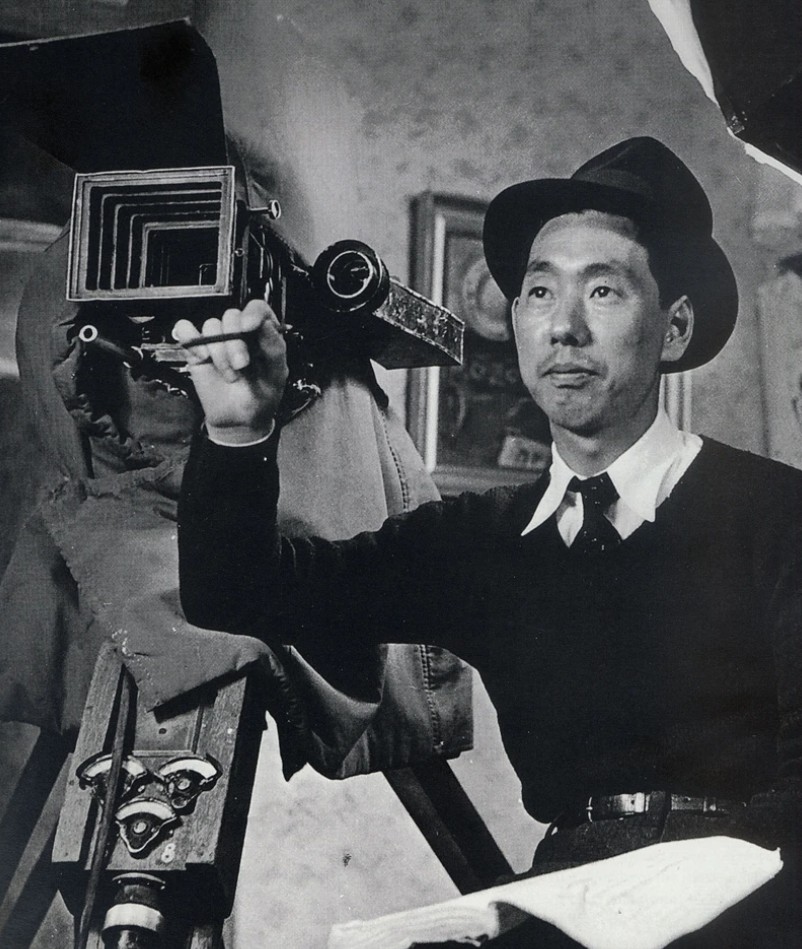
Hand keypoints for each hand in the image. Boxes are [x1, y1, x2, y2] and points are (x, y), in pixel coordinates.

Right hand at [173, 300, 288, 443]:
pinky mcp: (196, 350)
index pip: (257, 308)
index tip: (249, 327)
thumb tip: (266, 324)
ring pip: (211, 325)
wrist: (240, 421)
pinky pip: (185, 330)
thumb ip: (275, 349)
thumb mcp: (276, 376)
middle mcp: (239, 332)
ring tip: (229, 376)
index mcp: (262, 334)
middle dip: (235, 342)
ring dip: (219, 351)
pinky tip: (202, 358)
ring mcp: (216, 340)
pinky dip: (190, 338)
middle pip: (231, 316)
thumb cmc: (261, 397)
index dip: (252, 313)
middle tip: (241, 366)